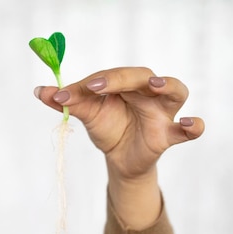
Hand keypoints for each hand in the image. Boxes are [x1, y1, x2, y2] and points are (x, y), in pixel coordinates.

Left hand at [35, 67, 204, 179]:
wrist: (118, 158)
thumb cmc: (106, 126)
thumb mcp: (86, 114)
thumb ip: (67, 101)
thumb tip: (39, 91)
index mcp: (126, 82)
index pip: (114, 75)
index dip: (96, 80)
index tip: (74, 90)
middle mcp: (147, 91)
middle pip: (142, 76)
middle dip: (121, 78)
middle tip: (98, 85)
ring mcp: (162, 111)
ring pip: (175, 91)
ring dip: (167, 85)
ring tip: (154, 84)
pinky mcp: (169, 134)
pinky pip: (190, 130)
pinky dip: (194, 125)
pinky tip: (188, 124)